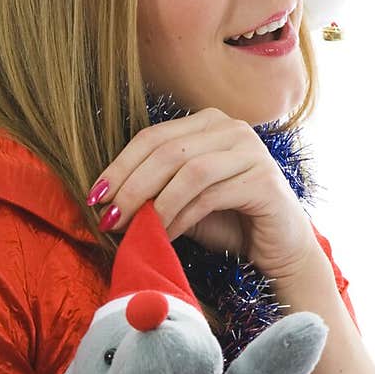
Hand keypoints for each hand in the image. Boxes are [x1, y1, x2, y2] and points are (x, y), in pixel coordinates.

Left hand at [86, 108, 320, 281]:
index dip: (119, 166)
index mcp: (208, 123)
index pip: (153, 136)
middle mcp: (231, 128)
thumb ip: (153, 191)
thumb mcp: (182, 202)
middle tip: (108, 218)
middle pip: (166, 151)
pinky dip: (181, 217)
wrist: (279, 250)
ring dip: (154, 204)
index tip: (95, 197)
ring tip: (135, 230)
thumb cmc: (229, 223)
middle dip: (130, 186)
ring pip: (187, 171)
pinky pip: (210, 195)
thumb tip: (105, 200)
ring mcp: (251, 151)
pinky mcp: (264, 181)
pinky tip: (166, 235)